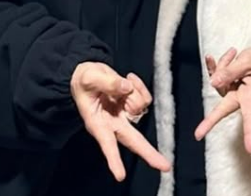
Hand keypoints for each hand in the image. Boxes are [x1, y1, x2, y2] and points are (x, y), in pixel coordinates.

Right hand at [71, 62, 169, 180]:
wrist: (89, 73)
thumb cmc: (85, 81)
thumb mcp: (89, 78)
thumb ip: (107, 83)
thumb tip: (126, 89)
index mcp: (98, 123)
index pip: (107, 143)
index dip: (113, 160)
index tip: (120, 176)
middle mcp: (113, 123)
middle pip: (134, 141)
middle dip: (149, 154)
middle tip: (165, 166)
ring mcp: (125, 114)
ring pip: (140, 107)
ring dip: (134, 92)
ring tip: (121, 81)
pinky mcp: (133, 104)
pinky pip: (145, 98)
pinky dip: (139, 86)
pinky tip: (128, 79)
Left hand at [195, 47, 250, 155]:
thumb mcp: (248, 62)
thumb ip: (231, 71)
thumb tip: (213, 82)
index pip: (250, 115)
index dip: (249, 132)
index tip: (250, 150)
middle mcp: (240, 96)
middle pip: (223, 109)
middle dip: (210, 121)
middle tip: (198, 135)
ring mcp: (230, 90)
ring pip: (217, 79)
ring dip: (222, 64)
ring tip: (235, 52)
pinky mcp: (224, 83)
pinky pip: (213, 73)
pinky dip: (213, 63)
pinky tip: (216, 55)